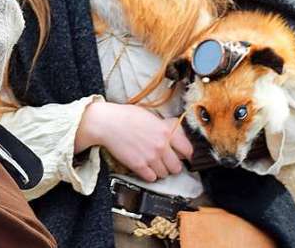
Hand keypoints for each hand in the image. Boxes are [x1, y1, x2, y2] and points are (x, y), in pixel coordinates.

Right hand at [76, 101, 192, 181]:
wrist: (106, 123)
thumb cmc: (125, 116)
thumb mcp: (150, 116)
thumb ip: (164, 127)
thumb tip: (176, 135)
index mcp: (166, 131)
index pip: (188, 150)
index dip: (187, 155)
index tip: (184, 157)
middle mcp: (161, 146)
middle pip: (177, 167)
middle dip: (172, 165)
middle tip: (166, 161)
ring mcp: (150, 157)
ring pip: (165, 174)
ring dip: (160, 170)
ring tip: (152, 163)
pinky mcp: (139, 165)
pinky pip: (152, 178)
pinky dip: (149, 175)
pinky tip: (144, 167)